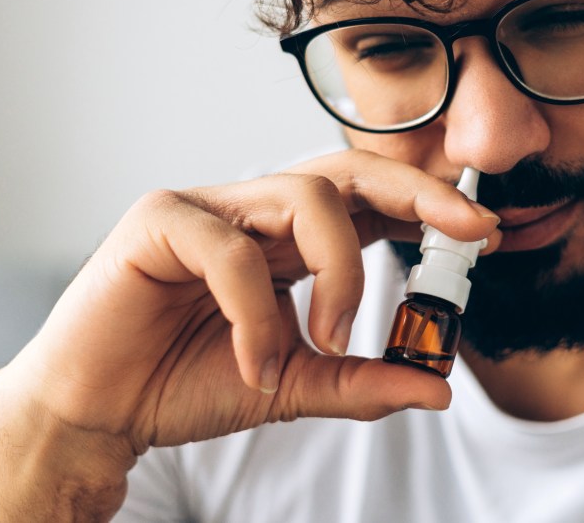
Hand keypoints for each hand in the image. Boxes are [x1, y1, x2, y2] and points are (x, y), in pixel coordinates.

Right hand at [3, 150, 500, 452]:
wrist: (100, 412)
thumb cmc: (188, 382)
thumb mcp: (294, 385)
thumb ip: (361, 381)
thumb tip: (438, 386)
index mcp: (288, 238)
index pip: (369, 201)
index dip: (428, 206)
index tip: (484, 233)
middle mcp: (254, 210)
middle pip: (347, 170)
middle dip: (417, 191)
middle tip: (467, 229)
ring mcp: (208, 207)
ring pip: (303, 198)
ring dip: (338, 275)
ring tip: (330, 342)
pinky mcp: (159, 220)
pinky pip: (233, 250)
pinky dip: (258, 314)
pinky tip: (255, 363)